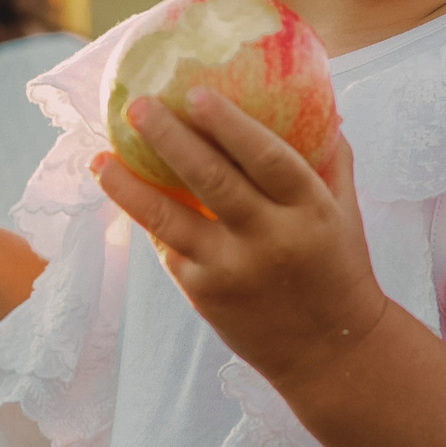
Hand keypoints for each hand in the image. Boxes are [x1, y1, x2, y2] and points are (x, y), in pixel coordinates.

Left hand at [95, 88, 387, 389]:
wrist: (332, 353)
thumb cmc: (338, 269)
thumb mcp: (345, 212)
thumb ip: (329, 158)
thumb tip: (315, 101)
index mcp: (311, 210)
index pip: (267, 157)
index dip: (230, 124)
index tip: (196, 93)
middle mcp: (270, 239)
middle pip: (211, 180)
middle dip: (169, 138)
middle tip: (136, 106)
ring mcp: (232, 270)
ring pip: (170, 219)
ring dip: (129, 186)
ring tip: (101, 158)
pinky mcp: (205, 295)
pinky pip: (169, 248)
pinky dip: (146, 218)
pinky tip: (123, 192)